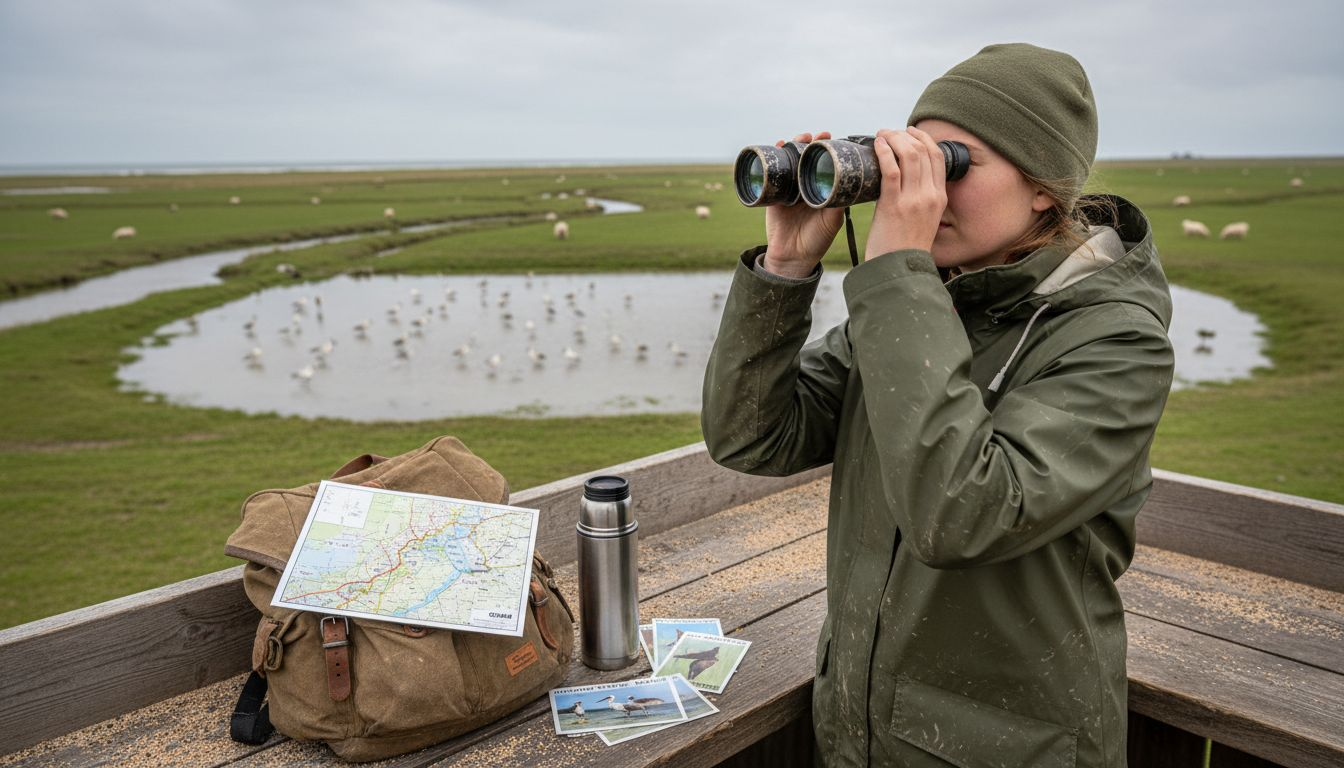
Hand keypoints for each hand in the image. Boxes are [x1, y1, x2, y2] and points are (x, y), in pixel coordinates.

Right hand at [762, 131, 844, 277]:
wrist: (793, 257)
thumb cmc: (817, 240)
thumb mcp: (833, 220)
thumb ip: (840, 203)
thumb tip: (849, 182)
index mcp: (822, 189)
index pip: (824, 162)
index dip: (827, 148)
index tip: (830, 137)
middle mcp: (805, 185)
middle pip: (806, 157)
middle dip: (810, 142)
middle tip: (816, 135)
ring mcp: (789, 189)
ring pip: (790, 161)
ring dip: (793, 145)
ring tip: (799, 138)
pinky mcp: (773, 194)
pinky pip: (771, 173)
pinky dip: (772, 158)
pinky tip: (777, 146)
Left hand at [864, 126, 946, 261]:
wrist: (897, 270)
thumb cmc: (903, 246)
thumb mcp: (923, 219)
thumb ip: (919, 198)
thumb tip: (902, 177)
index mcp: (939, 197)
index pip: (938, 156)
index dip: (924, 139)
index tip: (910, 132)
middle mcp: (930, 195)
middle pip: (923, 151)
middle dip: (905, 135)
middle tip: (889, 132)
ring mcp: (913, 200)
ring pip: (909, 155)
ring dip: (893, 139)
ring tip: (881, 135)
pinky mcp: (894, 205)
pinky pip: (891, 169)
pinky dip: (884, 152)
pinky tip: (877, 145)